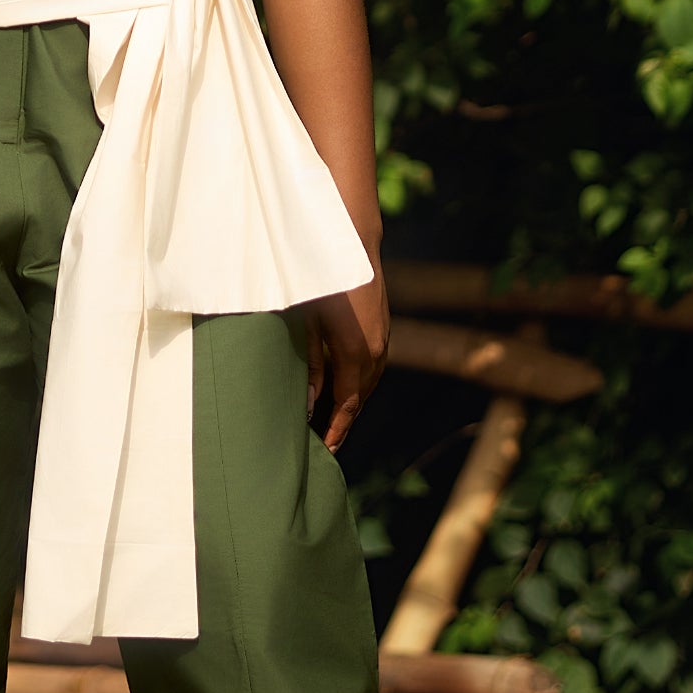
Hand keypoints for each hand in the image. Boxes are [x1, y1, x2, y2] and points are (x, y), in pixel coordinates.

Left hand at [299, 274, 387, 451]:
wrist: (350, 242)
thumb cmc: (319, 282)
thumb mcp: (308, 326)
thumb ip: (312, 367)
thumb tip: (311, 405)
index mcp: (354, 353)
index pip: (347, 405)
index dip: (336, 430)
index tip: (326, 450)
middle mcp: (375, 351)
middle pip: (361, 398)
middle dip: (344, 422)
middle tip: (325, 442)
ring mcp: (383, 339)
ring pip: (370, 383)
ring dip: (353, 403)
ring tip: (333, 421)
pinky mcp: (384, 329)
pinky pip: (375, 367)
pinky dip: (361, 383)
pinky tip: (346, 388)